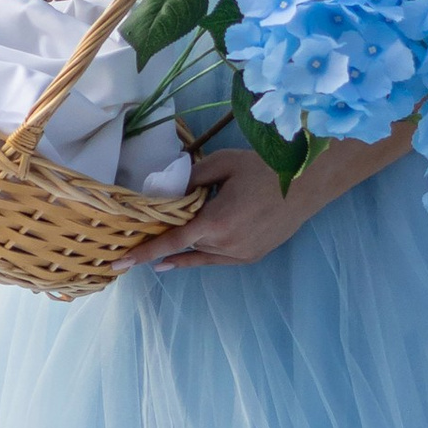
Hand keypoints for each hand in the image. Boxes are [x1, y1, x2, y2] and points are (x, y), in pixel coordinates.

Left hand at [126, 147, 302, 271]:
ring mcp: (240, 254)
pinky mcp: (251, 257)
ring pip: (200, 255)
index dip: (143, 252)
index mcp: (216, 222)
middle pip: (183, 247)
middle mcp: (226, 245)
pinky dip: (199, 256)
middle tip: (141, 237)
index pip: (171, 242)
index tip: (120, 263)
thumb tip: (169, 191)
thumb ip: (193, 179)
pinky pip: (217, 260)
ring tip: (159, 254)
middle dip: (162, 242)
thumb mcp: (223, 163)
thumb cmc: (264, 169)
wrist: (307, 184)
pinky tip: (183, 257)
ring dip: (182, 250)